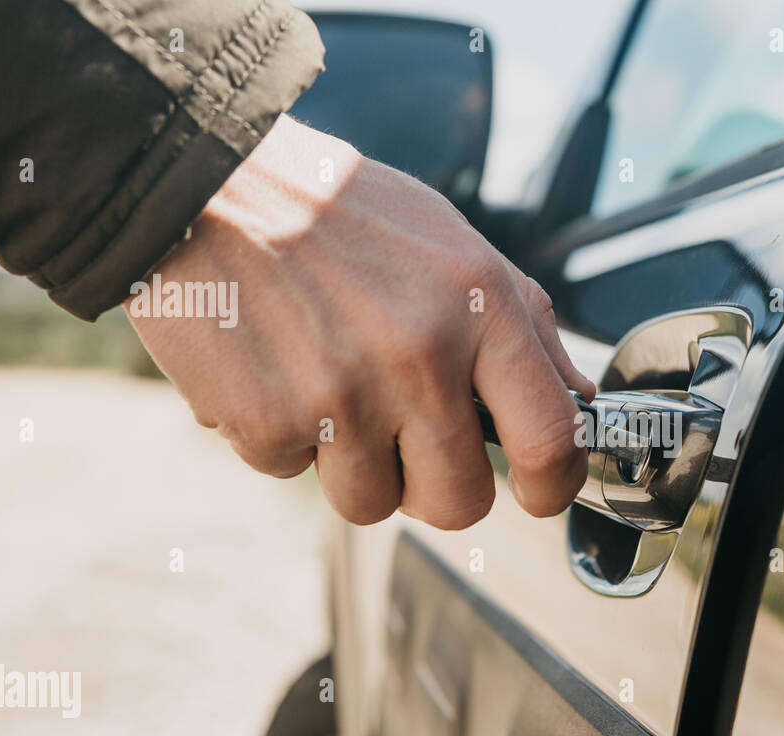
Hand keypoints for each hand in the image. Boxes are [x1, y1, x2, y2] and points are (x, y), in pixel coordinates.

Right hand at [127, 115, 595, 526]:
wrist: (206, 182)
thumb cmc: (340, 213)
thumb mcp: (455, 243)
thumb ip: (527, 325)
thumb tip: (577, 400)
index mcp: (480, 309)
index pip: (550, 438)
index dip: (552, 487)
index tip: (537, 493)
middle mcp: (419, 357)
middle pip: (459, 504)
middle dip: (437, 488)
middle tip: (409, 443)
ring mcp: (341, 396)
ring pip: (371, 503)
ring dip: (354, 466)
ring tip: (332, 391)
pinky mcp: (266, 422)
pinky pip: (292, 474)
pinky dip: (285, 439)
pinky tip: (276, 372)